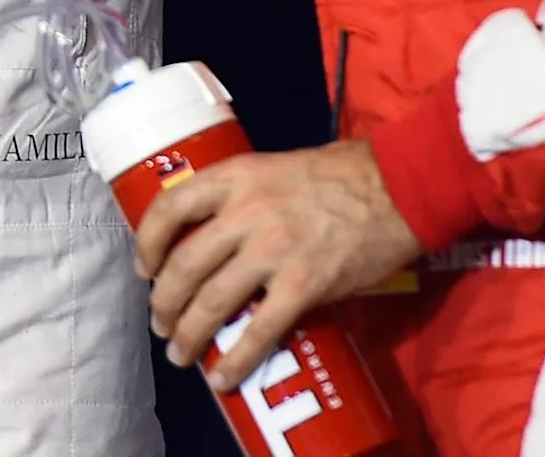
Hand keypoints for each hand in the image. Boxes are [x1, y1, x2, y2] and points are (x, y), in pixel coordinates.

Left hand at [136, 140, 419, 392]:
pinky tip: (223, 376)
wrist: (399, 185)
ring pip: (212, 302)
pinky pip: (259, 330)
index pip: (170, 208)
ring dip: (188, 334)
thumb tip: (218, 236)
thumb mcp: (275, 168)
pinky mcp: (304, 285)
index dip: (147, 243)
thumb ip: (243, 196)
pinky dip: (235, 359)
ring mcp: (274, 250)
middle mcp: (246, 212)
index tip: (145, 269)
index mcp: (236, 176)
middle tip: (160, 323)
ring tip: (180, 353)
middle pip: (184, 266)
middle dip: (164, 303)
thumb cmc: (341, 173)